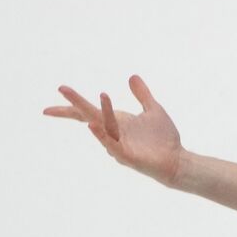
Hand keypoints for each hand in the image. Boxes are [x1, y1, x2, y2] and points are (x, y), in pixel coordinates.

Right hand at [43, 75, 184, 185]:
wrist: (177, 160)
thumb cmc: (164, 138)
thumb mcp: (153, 110)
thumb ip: (142, 95)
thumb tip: (132, 76)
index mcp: (117, 120)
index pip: (89, 111)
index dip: (73, 102)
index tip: (59, 89)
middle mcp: (113, 132)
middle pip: (90, 116)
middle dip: (75, 103)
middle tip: (62, 88)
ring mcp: (118, 145)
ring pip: (106, 126)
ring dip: (104, 112)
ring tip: (104, 94)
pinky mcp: (126, 157)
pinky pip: (111, 145)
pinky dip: (102, 136)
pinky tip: (94, 126)